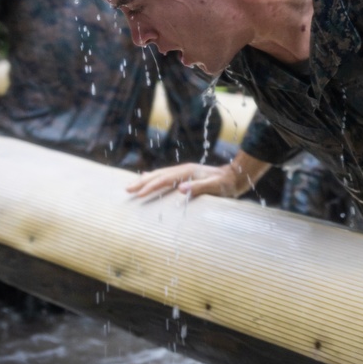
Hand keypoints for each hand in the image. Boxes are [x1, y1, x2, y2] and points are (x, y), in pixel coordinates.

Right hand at [126, 162, 251, 198]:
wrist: (235, 176)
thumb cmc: (226, 185)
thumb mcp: (215, 187)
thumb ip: (199, 187)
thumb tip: (180, 189)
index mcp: (187, 172)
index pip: (164, 180)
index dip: (150, 187)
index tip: (138, 194)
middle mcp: (183, 169)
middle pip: (158, 174)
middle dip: (142, 182)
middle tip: (126, 189)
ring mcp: (184, 171)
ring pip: (160, 174)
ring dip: (146, 180)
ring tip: (132, 186)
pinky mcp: (186, 175)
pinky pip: (166, 176)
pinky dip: (155, 178)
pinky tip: (149, 179)